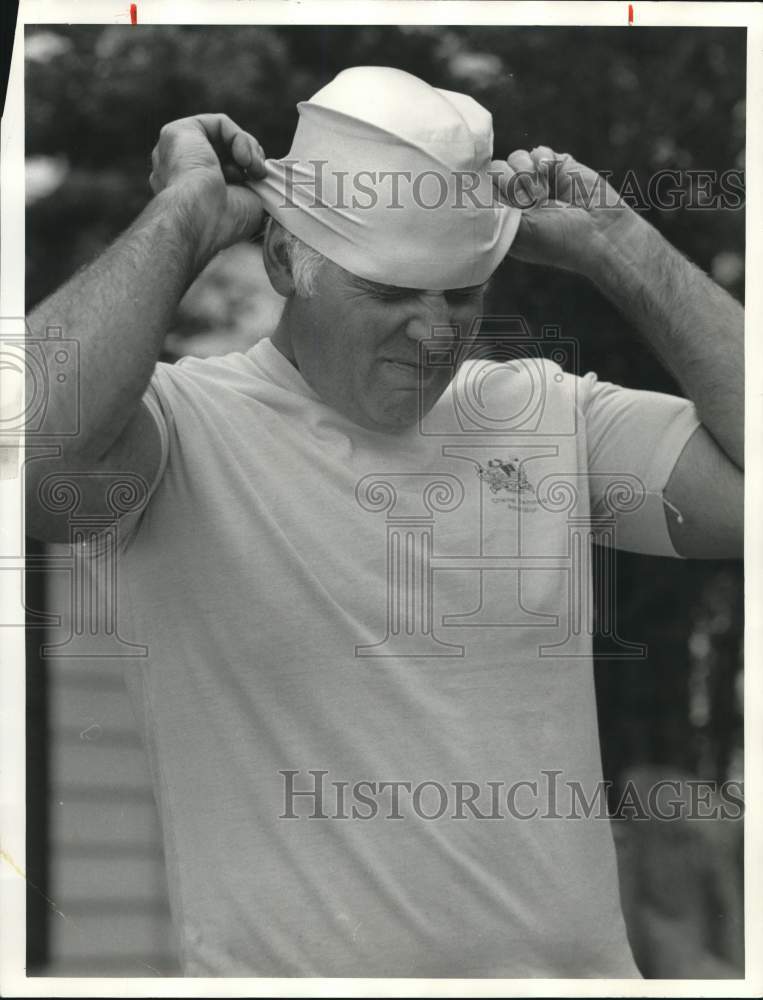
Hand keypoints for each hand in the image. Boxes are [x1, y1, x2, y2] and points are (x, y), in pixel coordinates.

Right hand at [149, 113, 267, 267]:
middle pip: (224, 150)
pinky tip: (243, 158)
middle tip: (259, 174)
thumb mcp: (248, 204)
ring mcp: (177, 152)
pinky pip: (218, 124)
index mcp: (193, 191)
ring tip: (253, 168)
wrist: (201, 218)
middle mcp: (181, 170)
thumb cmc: (222, 222)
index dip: (247, 172)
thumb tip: (265, 174)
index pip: (225, 169)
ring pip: (222, 136)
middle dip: (249, 159)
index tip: (259, 184)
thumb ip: (253, 185)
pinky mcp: (178, 132)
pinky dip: (238, 137)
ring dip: (248, 148)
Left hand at [491, 146, 641, 274]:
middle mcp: (516, 198)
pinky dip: (543, 161)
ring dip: (527, 174)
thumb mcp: (520, 234)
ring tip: (543, 195)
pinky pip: (537, 151)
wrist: (599, 231)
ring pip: (514, 158)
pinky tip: (553, 176)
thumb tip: (472, 193)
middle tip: (529, 203)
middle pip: (494, 171)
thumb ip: (495, 214)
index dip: (485, 190)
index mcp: (504, 217)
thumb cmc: (557, 241)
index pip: (480, 192)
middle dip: (510, 183)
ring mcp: (535, 180)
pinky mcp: (554, 165)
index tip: (500, 200)